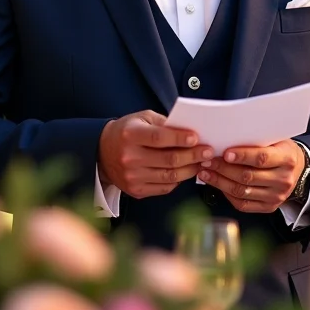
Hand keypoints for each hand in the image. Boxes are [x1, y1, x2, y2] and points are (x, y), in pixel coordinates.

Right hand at [98, 110, 212, 198]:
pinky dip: (179, 180)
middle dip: (192, 155)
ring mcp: (132, 177)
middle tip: (208, 151)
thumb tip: (189, 131)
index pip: (159, 138)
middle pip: (168, 160)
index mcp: (130, 135)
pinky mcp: (136, 190)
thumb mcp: (141, 118)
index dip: (179, 138)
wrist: (102, 152)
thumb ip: (164, 123)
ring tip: (202, 162)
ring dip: (190, 169)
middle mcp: (130, 158)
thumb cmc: (127, 131)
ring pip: (169, 176)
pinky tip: (187, 171)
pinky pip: (164, 187)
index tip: (196, 137)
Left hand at [197, 139, 304, 212]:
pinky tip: (217, 184)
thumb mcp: (275, 139)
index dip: (242, 156)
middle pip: (248, 176)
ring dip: (220, 182)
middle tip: (207, 160)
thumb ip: (256, 139)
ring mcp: (276, 196)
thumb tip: (227, 137)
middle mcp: (283, 179)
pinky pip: (243, 204)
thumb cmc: (281, 150)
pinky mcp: (269, 207)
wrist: (297, 169)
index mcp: (286, 158)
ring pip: (242, 191)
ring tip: (206, 172)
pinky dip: (226, 194)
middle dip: (223, 168)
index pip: (261, 158)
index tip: (225, 153)